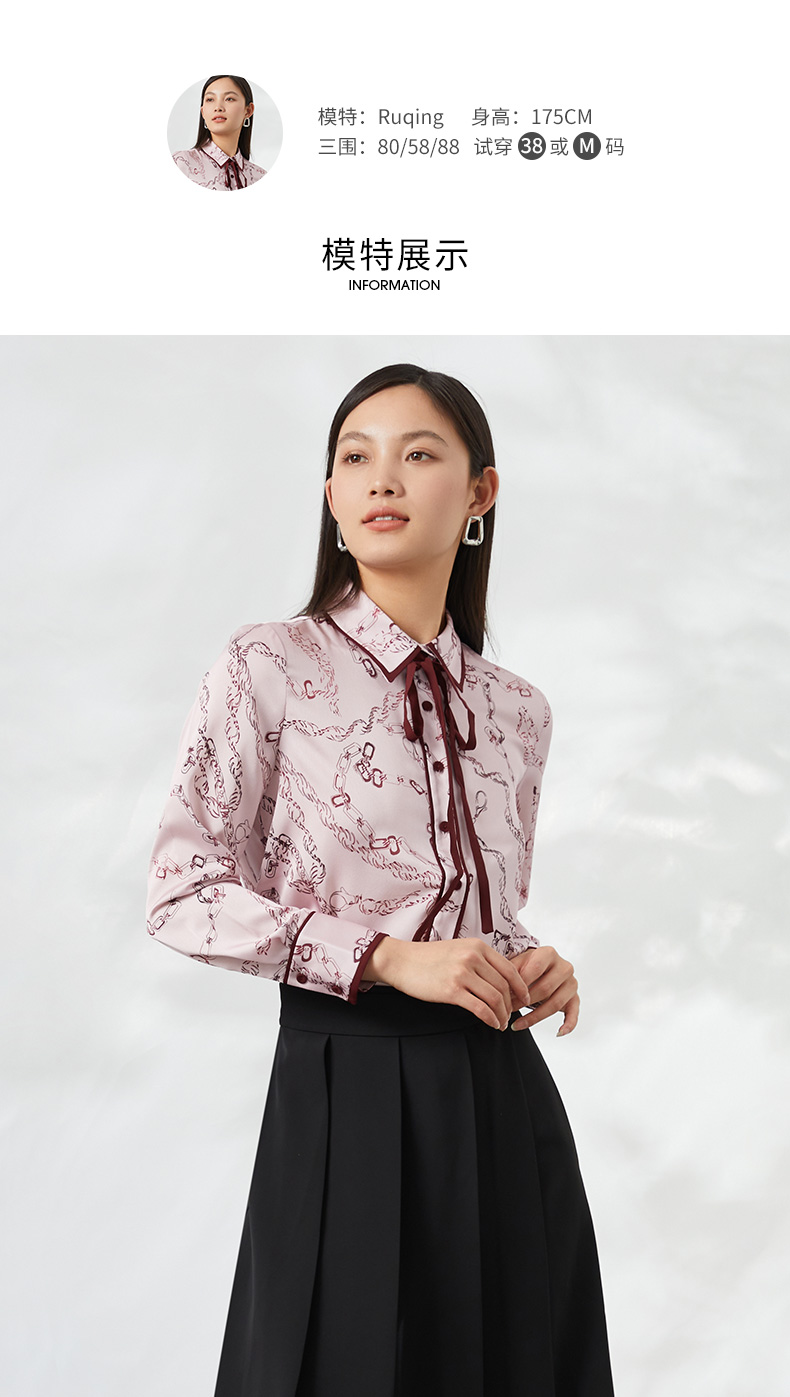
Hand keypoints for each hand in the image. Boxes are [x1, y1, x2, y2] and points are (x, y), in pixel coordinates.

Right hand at [379, 936, 530, 1030]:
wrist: (401, 961)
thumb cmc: (428, 958)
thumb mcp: (458, 950)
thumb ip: (478, 960)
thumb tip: (498, 980)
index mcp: (477, 947)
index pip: (510, 969)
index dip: (521, 986)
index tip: (524, 998)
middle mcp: (473, 957)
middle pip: (504, 985)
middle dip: (511, 1004)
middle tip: (510, 1015)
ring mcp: (462, 973)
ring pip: (495, 998)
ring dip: (502, 1014)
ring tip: (501, 1023)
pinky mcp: (451, 990)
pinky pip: (480, 1008)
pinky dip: (490, 1018)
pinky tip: (491, 1024)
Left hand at [508, 945, 579, 1035]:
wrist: (542, 967)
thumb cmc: (527, 966)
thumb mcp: (518, 962)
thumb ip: (511, 971)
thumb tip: (500, 988)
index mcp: (549, 953)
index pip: (535, 969)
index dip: (519, 984)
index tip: (504, 996)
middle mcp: (564, 967)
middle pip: (545, 988)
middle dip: (524, 1002)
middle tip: (507, 1010)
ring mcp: (572, 984)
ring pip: (555, 1004)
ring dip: (534, 1017)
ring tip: (517, 1024)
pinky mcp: (575, 998)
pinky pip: (574, 1014)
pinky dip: (568, 1025)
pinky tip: (558, 1033)